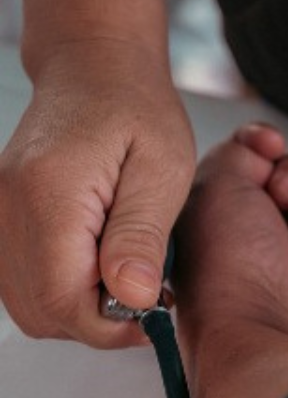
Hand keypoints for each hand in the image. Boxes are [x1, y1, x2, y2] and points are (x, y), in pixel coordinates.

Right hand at [0, 42, 194, 346]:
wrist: (95, 71)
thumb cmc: (138, 111)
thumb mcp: (162, 169)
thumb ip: (142, 235)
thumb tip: (133, 299)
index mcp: (48, 194)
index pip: (62, 300)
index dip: (110, 326)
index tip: (155, 316)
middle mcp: (5, 208)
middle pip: (39, 311)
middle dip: (97, 322)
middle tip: (148, 299)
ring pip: (27, 304)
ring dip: (79, 309)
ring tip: (129, 279)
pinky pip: (20, 281)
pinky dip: (60, 290)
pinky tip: (102, 268)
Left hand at [173, 124, 287, 355]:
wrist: (261, 324)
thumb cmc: (226, 270)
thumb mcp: (213, 186)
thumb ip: (239, 151)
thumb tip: (263, 145)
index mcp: (226, 210)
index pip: (257, 159)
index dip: (265, 147)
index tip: (268, 148)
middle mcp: (264, 228)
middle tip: (284, 195)